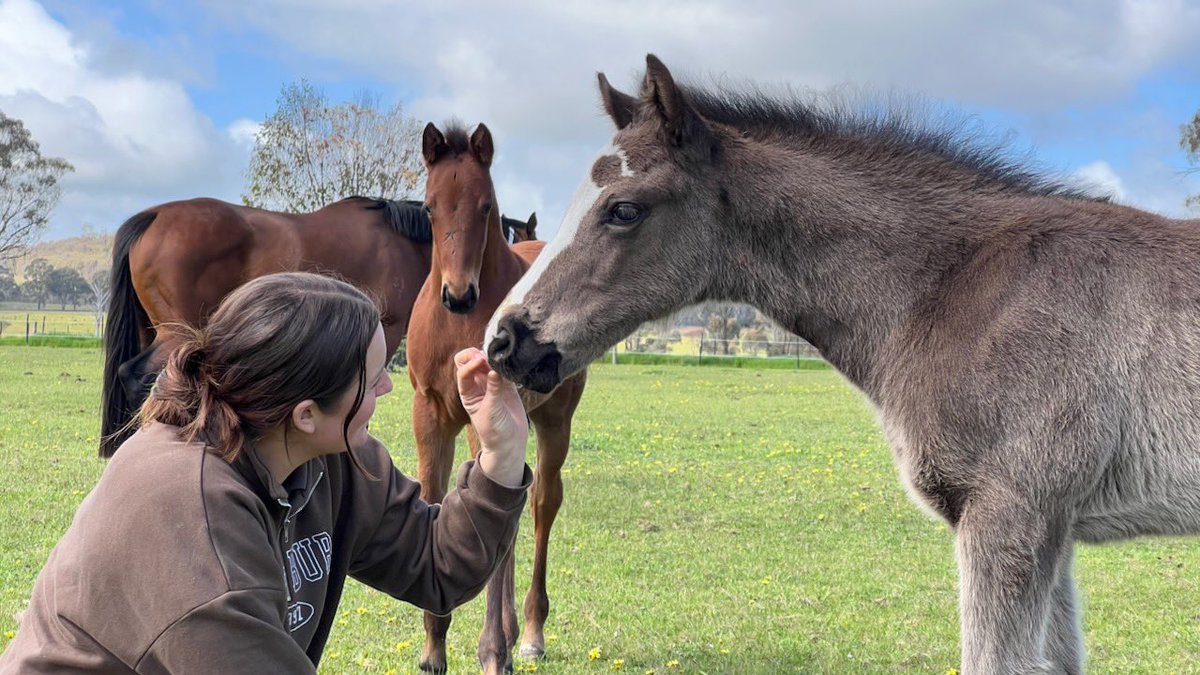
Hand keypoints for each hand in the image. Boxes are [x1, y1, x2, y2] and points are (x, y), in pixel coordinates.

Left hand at [455, 347, 528, 487]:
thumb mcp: (491, 411)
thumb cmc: (494, 431)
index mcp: (467, 392)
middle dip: (477, 354)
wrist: (509, 442)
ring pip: (488, 362)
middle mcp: (478, 385)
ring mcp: (493, 383)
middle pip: (471, 360)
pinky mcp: (508, 384)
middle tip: (489, 356)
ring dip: (493, 357)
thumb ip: (493, 390)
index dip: (471, 364)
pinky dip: (507, 364)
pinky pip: (505, 368)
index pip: (463, 370)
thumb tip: (494, 370)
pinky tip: (512, 363)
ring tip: (503, 358)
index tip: (481, 361)